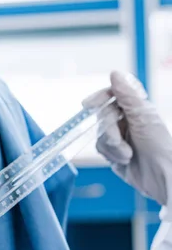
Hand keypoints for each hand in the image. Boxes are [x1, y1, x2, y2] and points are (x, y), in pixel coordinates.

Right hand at [83, 71, 171, 205]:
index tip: (88, 104)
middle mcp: (127, 121)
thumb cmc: (159, 145)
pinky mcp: (114, 154)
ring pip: (100, 134)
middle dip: (109, 130)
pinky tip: (125, 159)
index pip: (112, 95)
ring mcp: (120, 137)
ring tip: (128, 154)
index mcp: (136, 108)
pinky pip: (101, 149)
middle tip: (118, 139)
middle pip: (103, 116)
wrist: (162, 175)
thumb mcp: (143, 116)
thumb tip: (114, 73)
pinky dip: (112, 155)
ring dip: (112, 145)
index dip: (99, 98)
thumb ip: (126, 95)